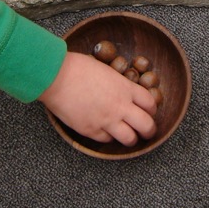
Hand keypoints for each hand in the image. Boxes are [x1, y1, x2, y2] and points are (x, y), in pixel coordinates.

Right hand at [39, 52, 156, 145]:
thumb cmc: (78, 67)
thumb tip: (121, 89)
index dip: (152, 110)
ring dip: (131, 139)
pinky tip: (106, 132)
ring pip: (129, 139)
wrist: (56, 76)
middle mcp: (120, 106)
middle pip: (146, 125)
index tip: (150, 112)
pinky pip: (107, 140)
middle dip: (149, 131)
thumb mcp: (106, 70)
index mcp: (125, 88)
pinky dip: (109, 137)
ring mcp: (106, 120)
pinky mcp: (91, 130)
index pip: (150, 104)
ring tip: (130, 138)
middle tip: (147, 132)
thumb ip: (118, 83)